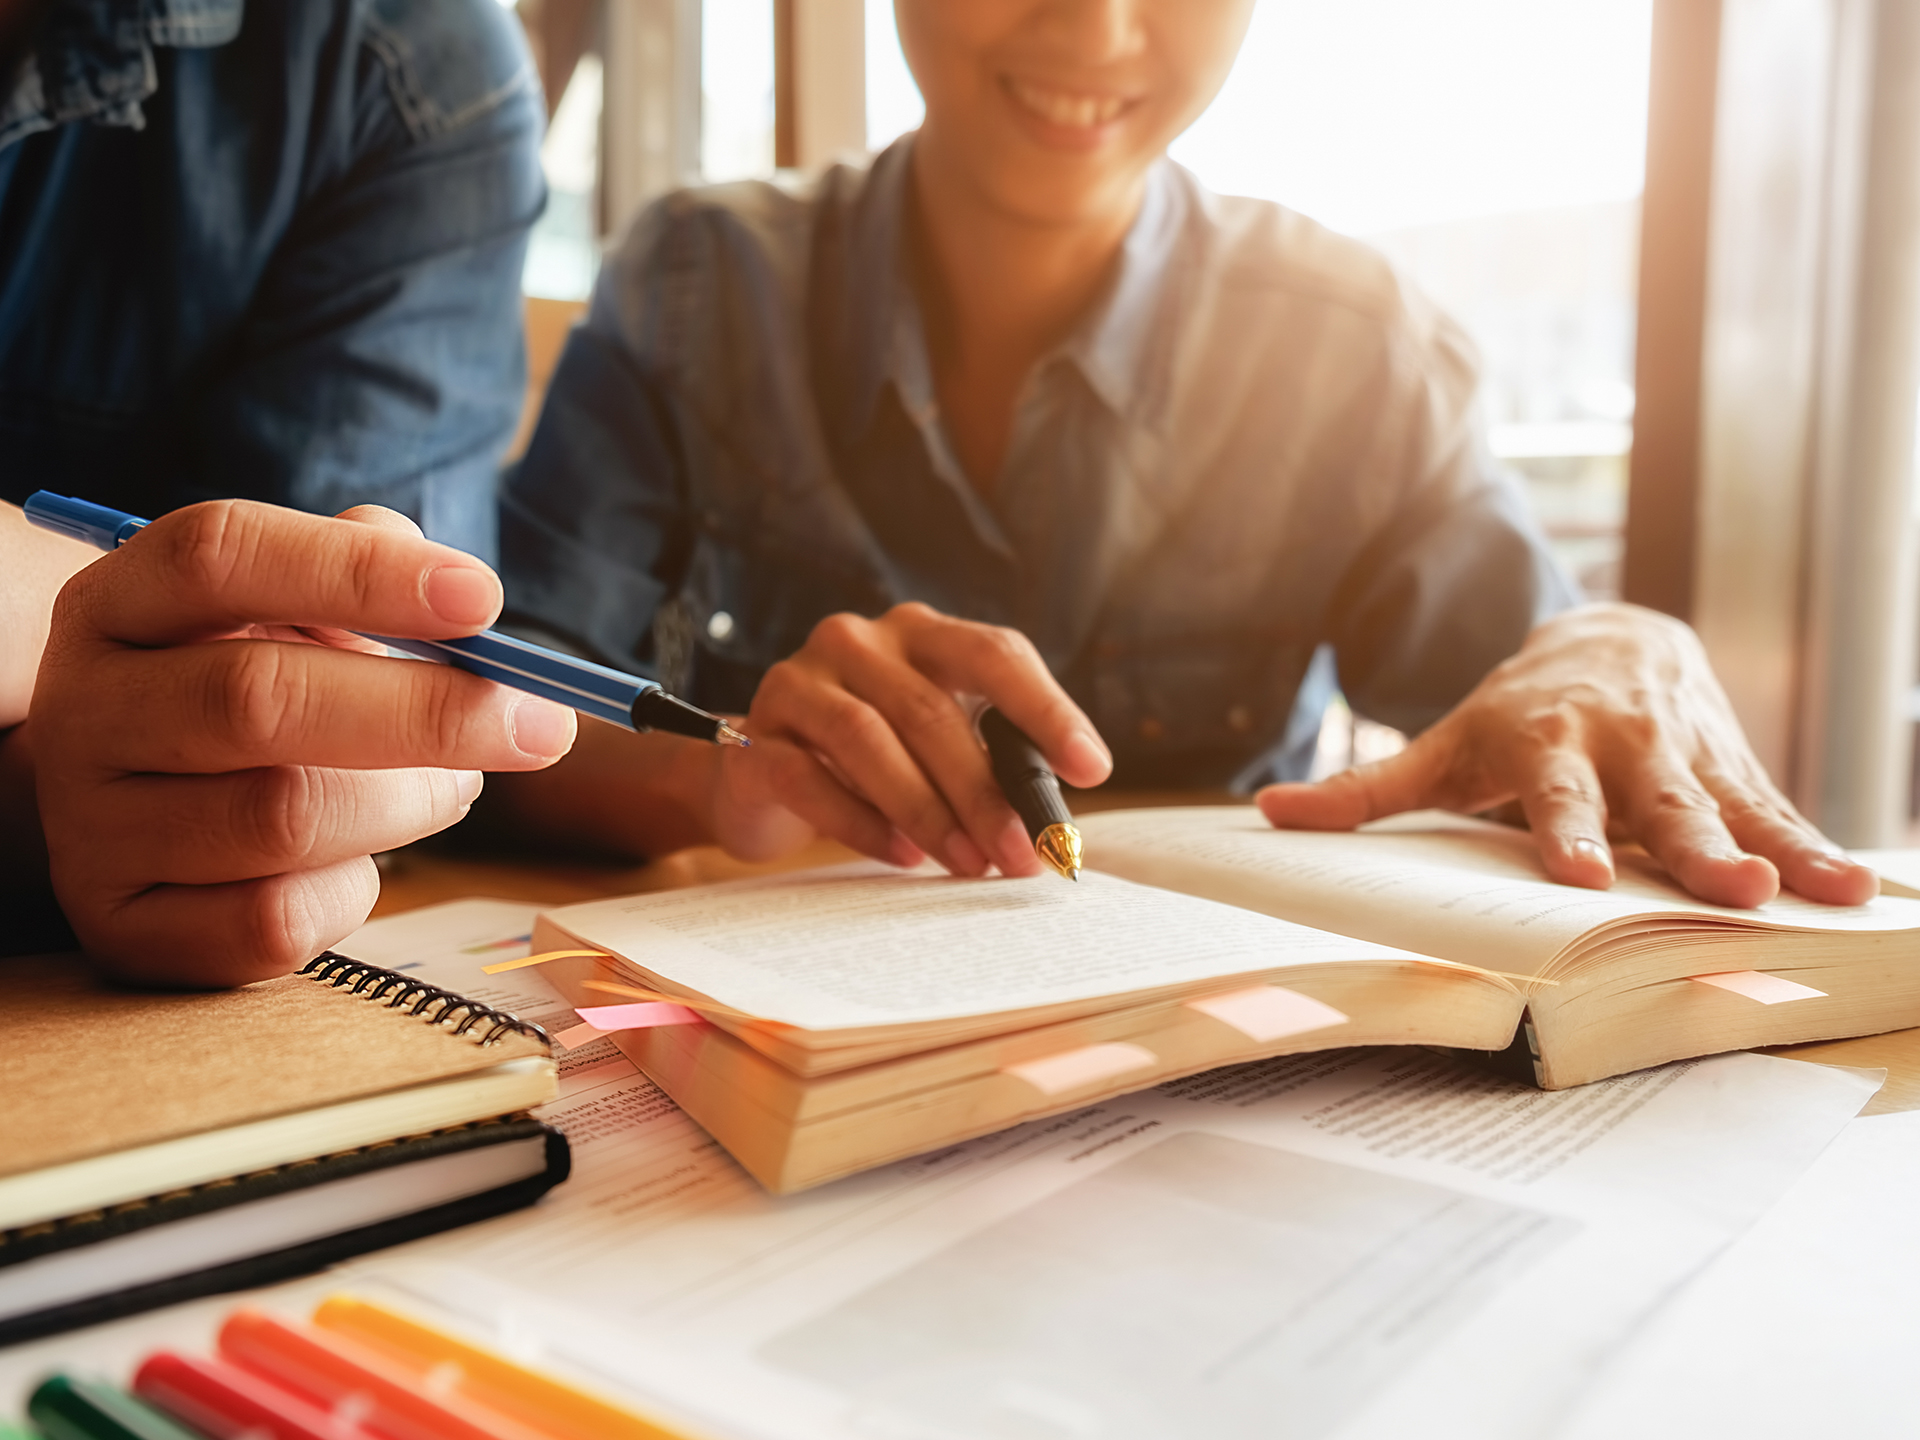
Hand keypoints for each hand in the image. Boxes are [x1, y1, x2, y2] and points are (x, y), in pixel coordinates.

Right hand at [28, 500, 577, 983]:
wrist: (131, 804)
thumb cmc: (240, 685)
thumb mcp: (281, 609)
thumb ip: (361, 572)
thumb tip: (463, 602)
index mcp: (120, 604)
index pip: (222, 556)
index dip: (360, 574)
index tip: (484, 600)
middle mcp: (84, 711)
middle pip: (257, 700)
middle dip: (427, 712)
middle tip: (537, 723)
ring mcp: (92, 830)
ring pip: (284, 819)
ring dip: (408, 804)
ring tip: (452, 785)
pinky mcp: (126, 931)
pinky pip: (274, 920)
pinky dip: (353, 892)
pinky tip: (365, 859)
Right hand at [708, 602, 1110, 874]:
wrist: (760, 777)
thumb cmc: (870, 762)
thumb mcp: (936, 748)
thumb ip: (991, 762)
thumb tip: (1056, 821)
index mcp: (918, 633)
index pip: (993, 652)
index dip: (1047, 709)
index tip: (1092, 769)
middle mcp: (856, 641)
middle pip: (931, 710)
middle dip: (985, 791)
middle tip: (1022, 853)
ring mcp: (799, 682)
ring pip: (869, 740)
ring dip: (928, 811)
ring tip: (969, 863)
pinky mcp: (756, 736)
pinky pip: (811, 779)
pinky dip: (864, 824)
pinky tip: (904, 857)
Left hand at [1255, 603, 1877, 907]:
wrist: (1610, 640)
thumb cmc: (1514, 714)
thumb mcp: (1444, 744)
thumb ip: (1365, 790)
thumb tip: (1268, 814)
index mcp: (1548, 742)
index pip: (1554, 794)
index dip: (1565, 832)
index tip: (1576, 874)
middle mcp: (1626, 746)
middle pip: (1659, 803)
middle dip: (1692, 846)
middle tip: (1727, 889)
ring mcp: (1687, 757)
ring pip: (1731, 808)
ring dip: (1771, 851)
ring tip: (1813, 893)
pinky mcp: (1734, 770)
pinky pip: (1777, 812)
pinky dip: (1815, 849)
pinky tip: (1856, 891)